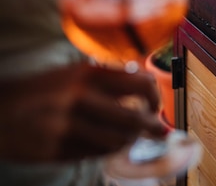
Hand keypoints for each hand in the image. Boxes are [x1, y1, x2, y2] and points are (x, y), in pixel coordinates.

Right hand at [0, 62, 166, 162]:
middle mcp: (80, 98)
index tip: (155, 105)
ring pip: (119, 140)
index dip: (155, 96)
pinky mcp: (58, 150)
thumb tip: (145, 87)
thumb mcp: (74, 75)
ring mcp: (68, 126)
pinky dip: (108, 149)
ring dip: (131, 140)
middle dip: (153, 126)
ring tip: (131, 137)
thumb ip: (108, 79)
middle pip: (135, 117)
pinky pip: (97, 154)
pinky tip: (107, 144)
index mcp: (87, 74)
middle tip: (160, 130)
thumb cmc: (43, 91)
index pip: (140, 83)